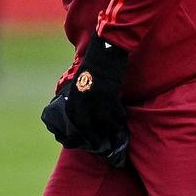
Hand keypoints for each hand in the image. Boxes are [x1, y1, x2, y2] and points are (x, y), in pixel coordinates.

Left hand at [40, 39, 130, 167]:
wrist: (105, 52)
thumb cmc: (93, 66)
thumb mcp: (79, 83)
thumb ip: (79, 99)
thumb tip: (82, 116)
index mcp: (73, 98)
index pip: (73, 124)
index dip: (79, 136)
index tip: (85, 142)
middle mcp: (82, 102)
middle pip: (87, 129)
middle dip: (94, 138)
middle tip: (100, 144)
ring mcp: (96, 100)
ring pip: (104, 124)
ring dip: (111, 130)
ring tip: (115, 132)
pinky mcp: (110, 97)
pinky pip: (117, 115)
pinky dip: (120, 120)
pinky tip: (122, 120)